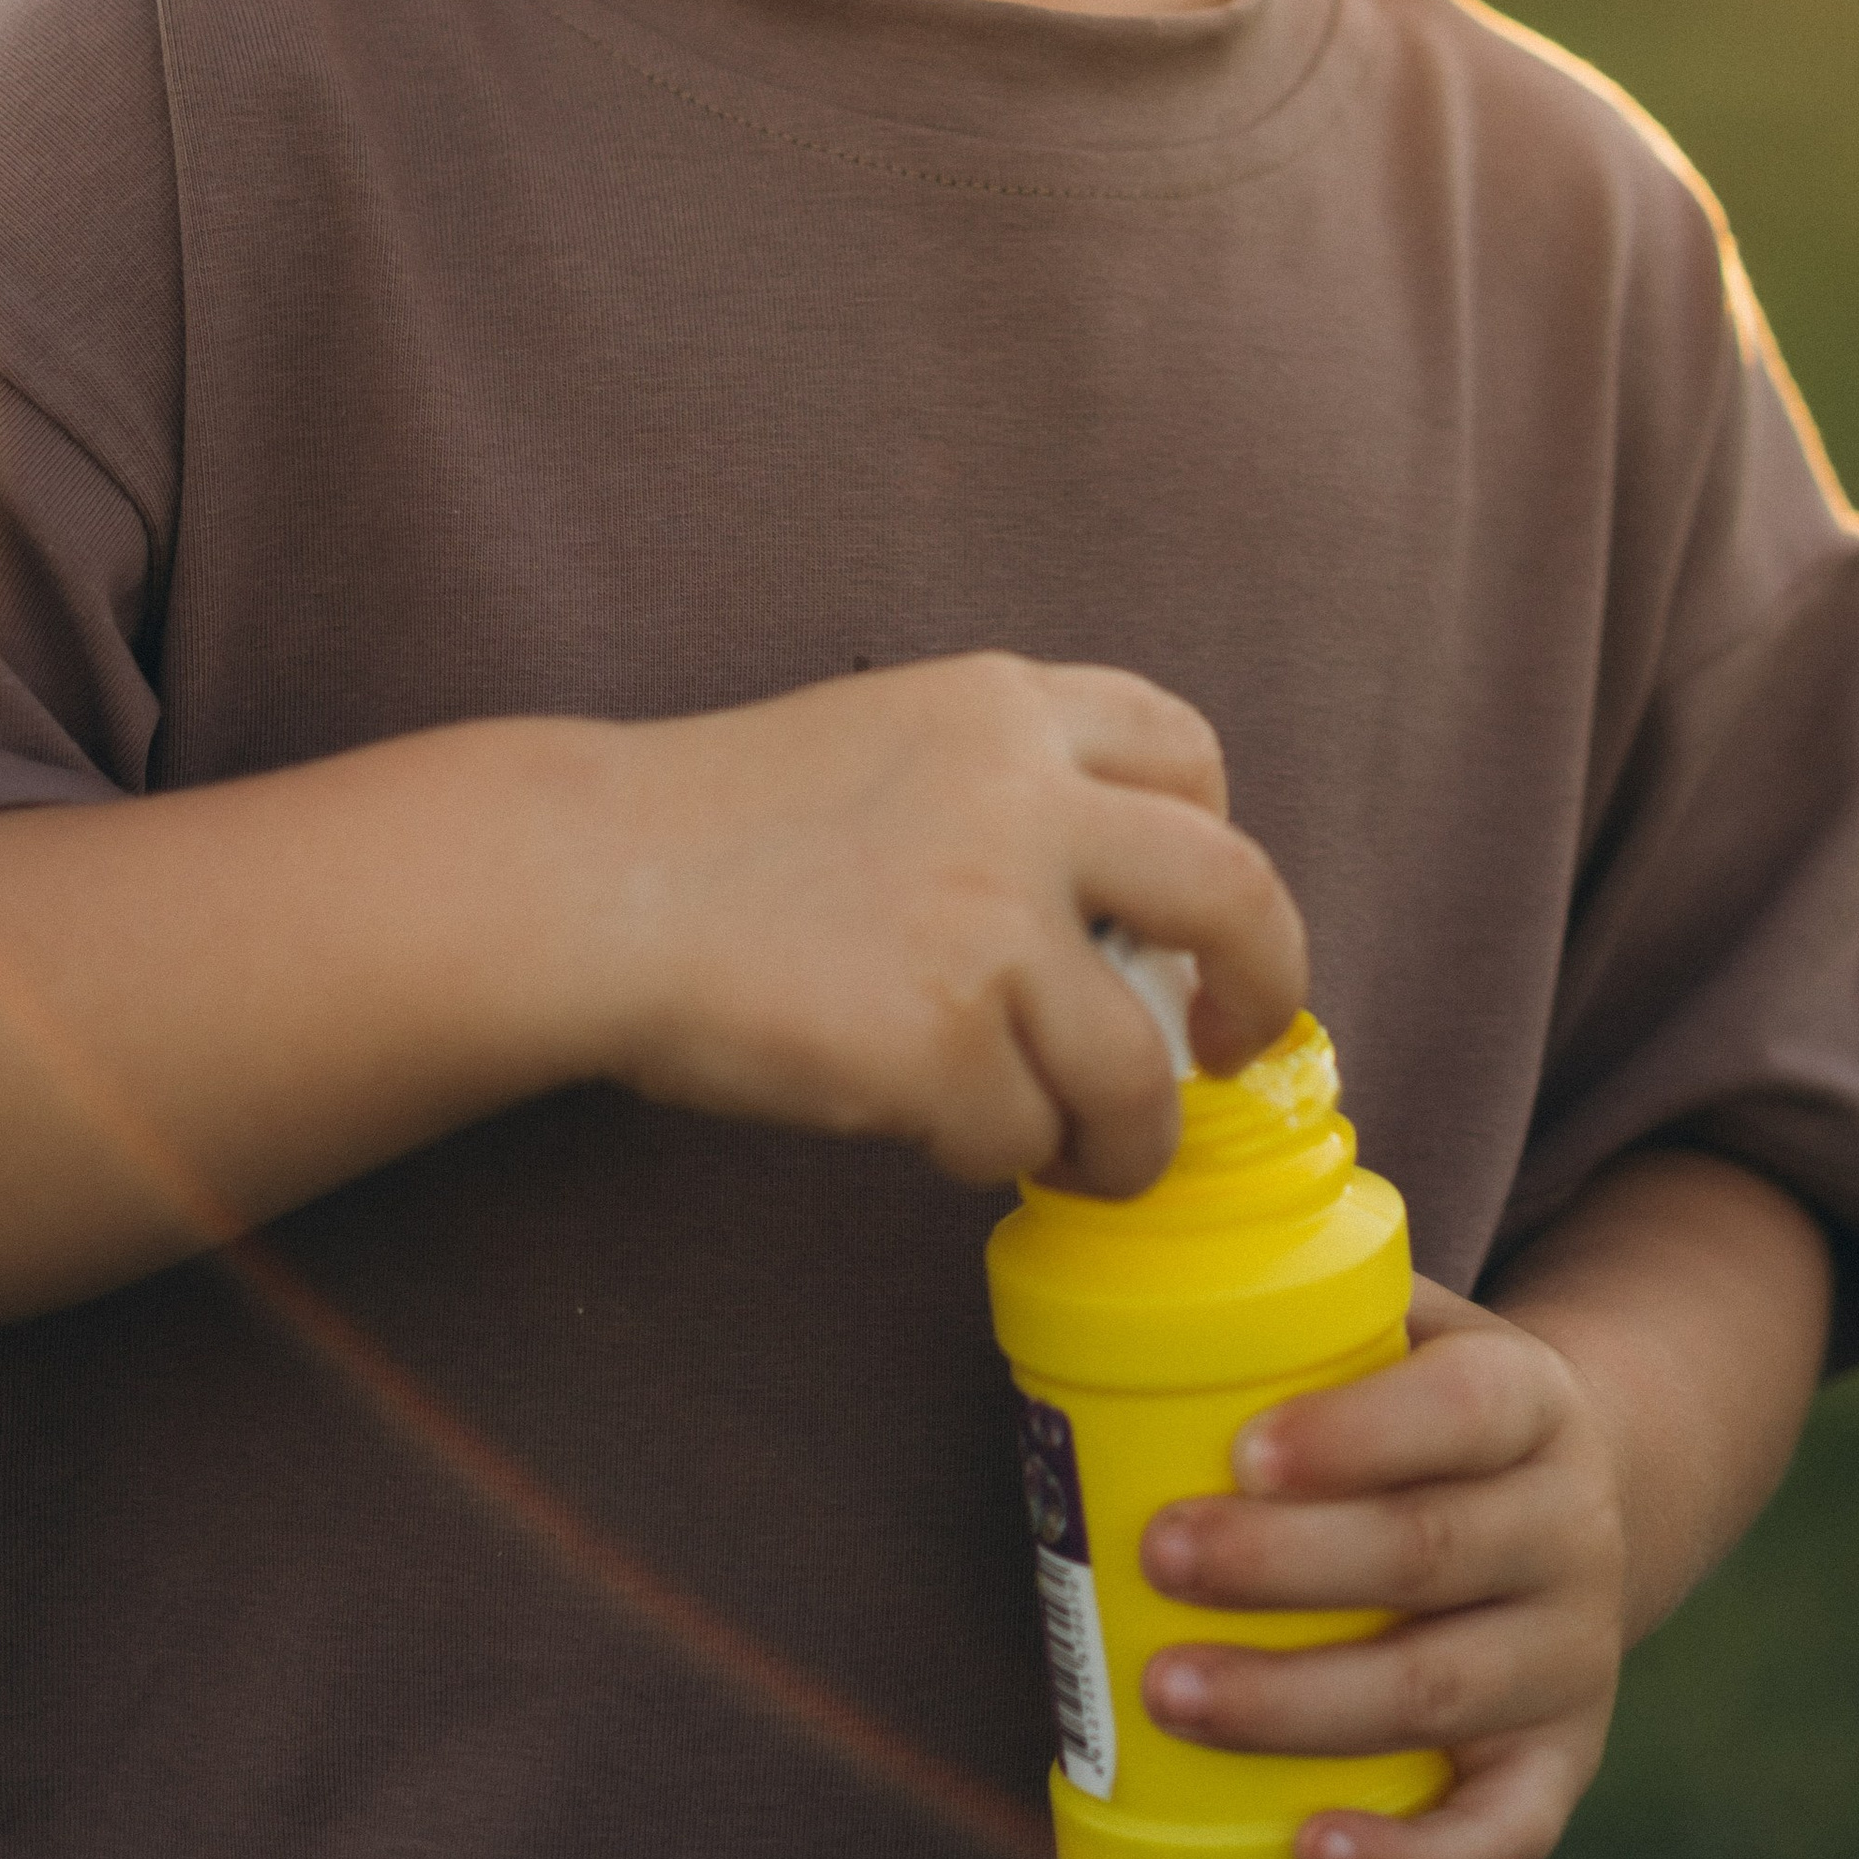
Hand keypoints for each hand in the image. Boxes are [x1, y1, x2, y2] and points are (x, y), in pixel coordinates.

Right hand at [593, 653, 1306, 1194]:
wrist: (591, 882)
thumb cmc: (718, 829)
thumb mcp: (887, 740)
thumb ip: (1009, 791)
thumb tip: (1127, 934)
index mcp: (1005, 705)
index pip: (1185, 745)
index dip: (1215, 838)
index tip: (1192, 917)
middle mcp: (1024, 796)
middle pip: (1236, 892)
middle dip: (1267, 986)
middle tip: (1235, 1046)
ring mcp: (990, 918)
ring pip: (1137, 1066)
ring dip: (1122, 1134)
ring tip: (1075, 1153)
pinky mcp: (944, 1040)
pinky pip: (1022, 1134)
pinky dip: (993, 1152)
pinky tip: (931, 1131)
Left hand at [1137, 1279, 1625, 1858]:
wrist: (1578, 1506)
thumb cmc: (1431, 1412)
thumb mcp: (1416, 1326)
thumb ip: (1316, 1292)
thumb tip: (1153, 1226)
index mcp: (1532, 1401)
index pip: (1458, 1410)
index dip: (1354, 1434)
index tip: (1241, 1450)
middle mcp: (1568, 1529)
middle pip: (1427, 1552)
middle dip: (1285, 1565)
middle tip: (1158, 1554)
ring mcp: (1569, 1658)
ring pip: (1439, 1691)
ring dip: (1296, 1702)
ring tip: (1168, 1691)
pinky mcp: (1557, 1766)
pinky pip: (1500, 1830)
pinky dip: (1410, 1858)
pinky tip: (1307, 1851)